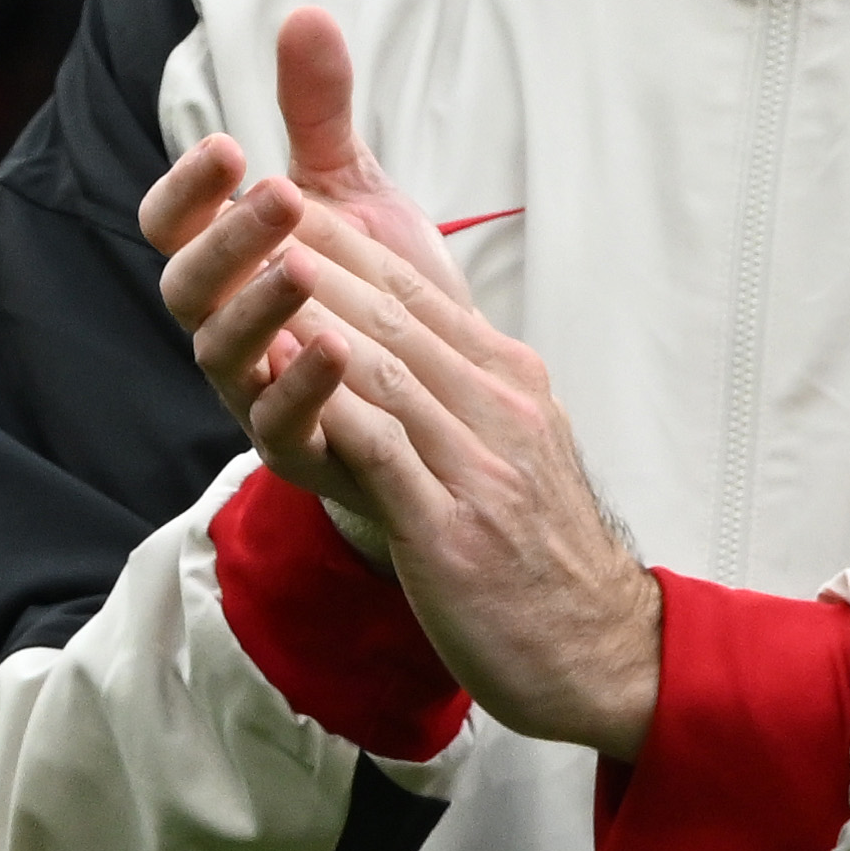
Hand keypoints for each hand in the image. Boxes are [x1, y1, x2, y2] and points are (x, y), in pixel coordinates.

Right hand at [139, 8, 469, 523]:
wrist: (438, 393)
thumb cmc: (372, 289)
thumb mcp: (351, 194)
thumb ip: (319, 115)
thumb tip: (306, 13)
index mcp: (225, 263)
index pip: (171, 222)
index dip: (186, 188)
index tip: (226, 143)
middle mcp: (224, 326)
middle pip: (185, 286)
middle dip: (226, 239)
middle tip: (280, 193)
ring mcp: (255, 391)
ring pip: (222, 354)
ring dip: (257, 309)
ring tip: (303, 268)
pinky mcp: (303, 447)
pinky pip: (281, 426)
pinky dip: (302, 387)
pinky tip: (341, 345)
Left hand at [265, 211, 663, 762]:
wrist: (600, 650)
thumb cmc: (539, 555)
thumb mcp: (509, 452)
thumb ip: (460, 396)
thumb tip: (400, 346)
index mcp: (509, 383)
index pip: (418, 293)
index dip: (347, 241)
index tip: (285, 200)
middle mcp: (500, 408)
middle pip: (396, 313)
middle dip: (319, 253)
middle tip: (249, 204)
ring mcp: (481, 466)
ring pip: (386, 366)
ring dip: (314, 311)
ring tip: (251, 266)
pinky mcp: (453, 530)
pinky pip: (382, 450)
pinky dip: (329, 403)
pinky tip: (281, 375)